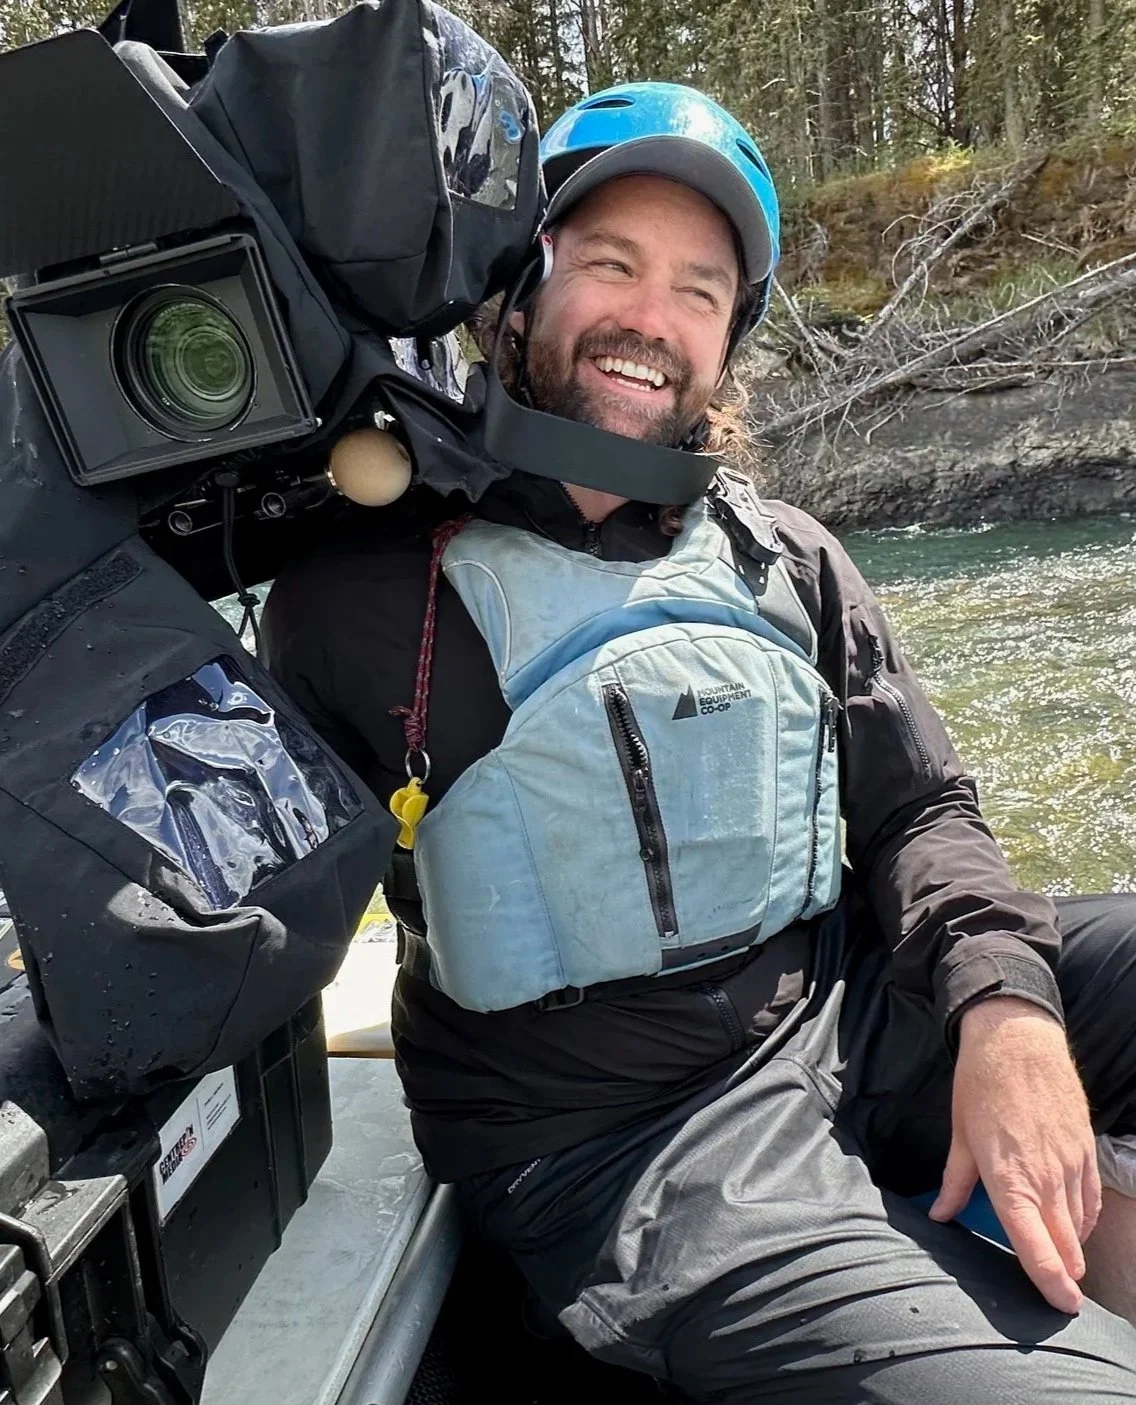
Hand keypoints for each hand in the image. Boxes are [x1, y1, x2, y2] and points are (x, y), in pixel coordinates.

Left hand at [929, 995, 1100, 1313]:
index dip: (1051, 1283)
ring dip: (1070, 1244)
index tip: (1061, 1305)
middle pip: (1066, 1245)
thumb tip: (941, 1215)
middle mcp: (1046, 1179)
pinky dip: (1083, 1217)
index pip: (1036, 1247)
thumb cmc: (981, 1084)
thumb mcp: (959, 1135)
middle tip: (1051, 1284)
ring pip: (1080, 1225)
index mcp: (1009, 1179)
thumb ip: (954, 1183)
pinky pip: (1091, 1199)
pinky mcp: (1084, 1150)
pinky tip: (1071, 1221)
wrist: (1017, 1039)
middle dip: (1062, 1271)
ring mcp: (1070, 1165)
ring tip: (1057, 1253)